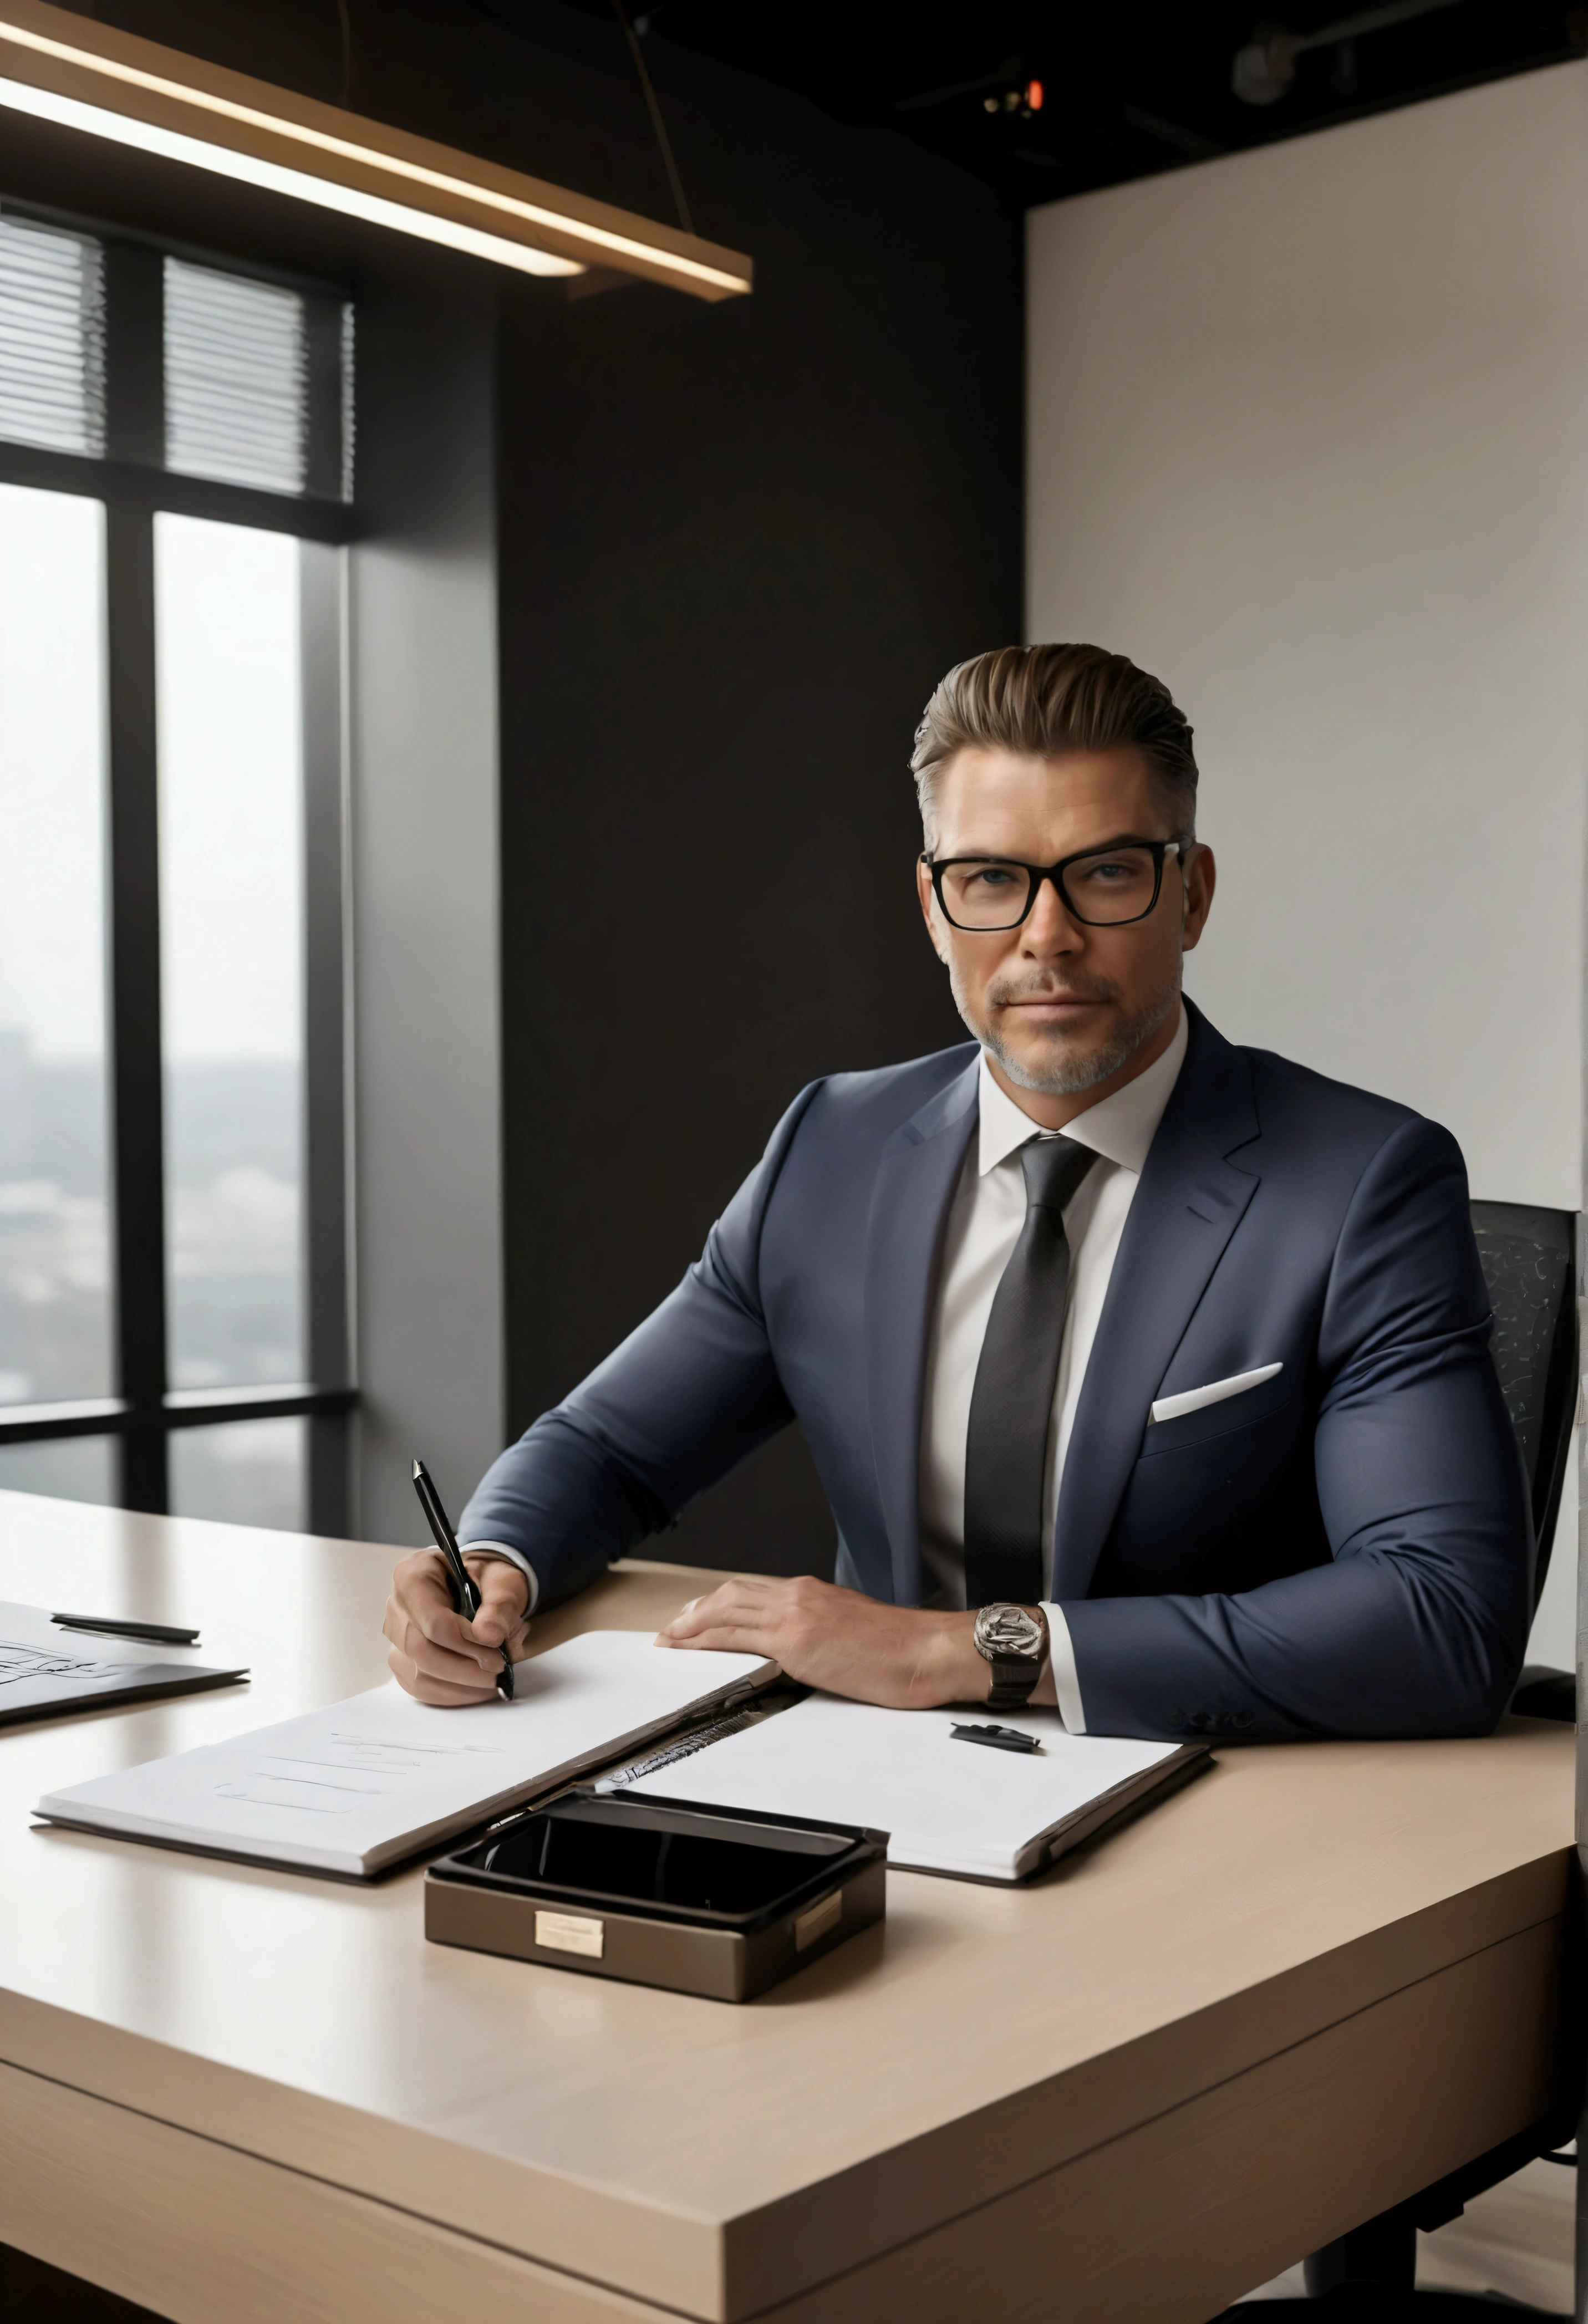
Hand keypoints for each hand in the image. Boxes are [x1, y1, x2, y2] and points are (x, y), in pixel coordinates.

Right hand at [384, 1550, 531, 1704]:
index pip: (433, 1620)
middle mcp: (397, 1607)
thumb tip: (489, 1635)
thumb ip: (500, 1605)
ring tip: (493, 1679)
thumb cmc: (487, 1581)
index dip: (466, 1641)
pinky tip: (477, 1689)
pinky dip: (452, 1694)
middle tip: (498, 1668)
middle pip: (421, 1650)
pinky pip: (420, 1687)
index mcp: (414, 1576)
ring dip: (461, 1685)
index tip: (496, 1648)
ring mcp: (396, 1636)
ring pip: (418, 1674)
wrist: (481, 1588)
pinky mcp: (404, 1661)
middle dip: (464, 1667)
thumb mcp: (503, 1581)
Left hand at [656, 1574, 987, 1709]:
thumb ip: (822, 1634)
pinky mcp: (795, 1641)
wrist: (926, 1651)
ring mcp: (795, 1615)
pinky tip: (690, 1647)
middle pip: (733, 1594)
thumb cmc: (901, 1649)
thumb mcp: (853, 1631)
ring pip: (727, 1608)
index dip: (721, 1603)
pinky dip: (706, 1638)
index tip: (702, 1615)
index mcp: (814, 1593)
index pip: (754, 1593)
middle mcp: (799, 1595)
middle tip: (674, 1627)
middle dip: (698, 1610)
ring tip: (671, 1637)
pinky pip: (737, 1635)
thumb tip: (805, 1650)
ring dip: (693, 1622)